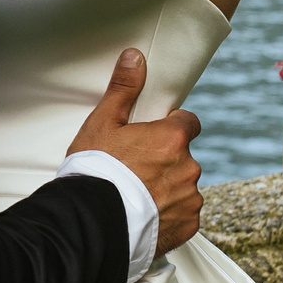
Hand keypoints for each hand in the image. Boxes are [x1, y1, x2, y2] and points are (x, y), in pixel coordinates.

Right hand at [70, 47, 202, 254]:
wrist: (92, 221)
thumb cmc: (95, 170)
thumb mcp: (103, 123)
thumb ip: (123, 89)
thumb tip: (135, 57)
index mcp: (173, 138)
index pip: (188, 123)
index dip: (170, 127)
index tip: (152, 137)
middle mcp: (189, 167)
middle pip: (183, 156)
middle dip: (165, 161)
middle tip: (136, 169)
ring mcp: (190, 198)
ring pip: (184, 186)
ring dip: (168, 188)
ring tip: (137, 196)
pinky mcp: (188, 225)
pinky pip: (184, 214)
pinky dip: (169, 214)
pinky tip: (146, 215)